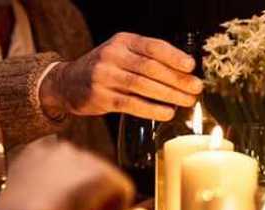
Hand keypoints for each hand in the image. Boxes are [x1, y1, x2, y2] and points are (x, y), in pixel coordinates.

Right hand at [0, 141, 132, 209]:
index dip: (72, 199)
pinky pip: (122, 192)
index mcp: (38, 153)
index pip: (67, 173)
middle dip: (88, 207)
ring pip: (105, 186)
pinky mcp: (102, 174)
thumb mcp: (26, 201)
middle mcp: (62, 150)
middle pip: (88, 178)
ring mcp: (83, 159)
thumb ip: (46, 198)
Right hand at [39, 32, 201, 121]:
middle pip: (150, 68)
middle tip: (196, 88)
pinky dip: (152, 109)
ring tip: (186, 101)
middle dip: (176, 79)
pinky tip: (167, 112)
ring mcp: (104, 76)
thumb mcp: (124, 54)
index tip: (191, 66)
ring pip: (142, 86)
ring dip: (168, 94)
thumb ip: (148, 59)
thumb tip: (185, 73)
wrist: (69, 82)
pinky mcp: (101, 97)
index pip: (152, 46)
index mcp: (123, 41)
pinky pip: (131, 104)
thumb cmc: (107, 69)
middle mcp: (112, 55)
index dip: (173, 56)